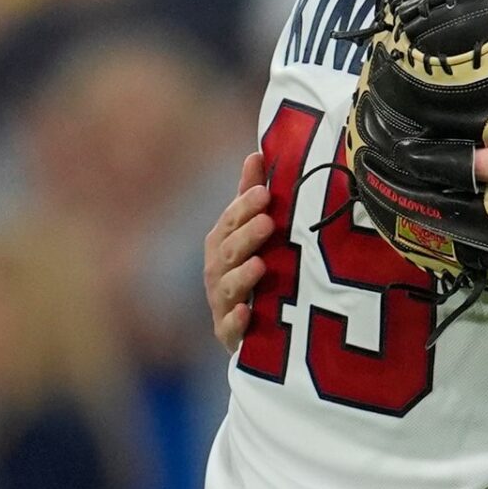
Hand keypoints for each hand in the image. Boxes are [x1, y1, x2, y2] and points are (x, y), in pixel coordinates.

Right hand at [204, 153, 272, 352]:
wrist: (258, 330)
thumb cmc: (253, 270)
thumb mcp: (254, 232)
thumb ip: (251, 196)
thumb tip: (256, 152)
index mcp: (223, 244)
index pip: (230, 222)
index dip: (244, 207)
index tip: (264, 193)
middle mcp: (218, 273)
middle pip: (228, 252)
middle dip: (246, 236)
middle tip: (269, 221)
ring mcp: (223, 305)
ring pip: (227, 288)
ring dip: (242, 276)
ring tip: (260, 265)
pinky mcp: (230, 336)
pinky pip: (229, 330)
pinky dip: (236, 322)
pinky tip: (247, 312)